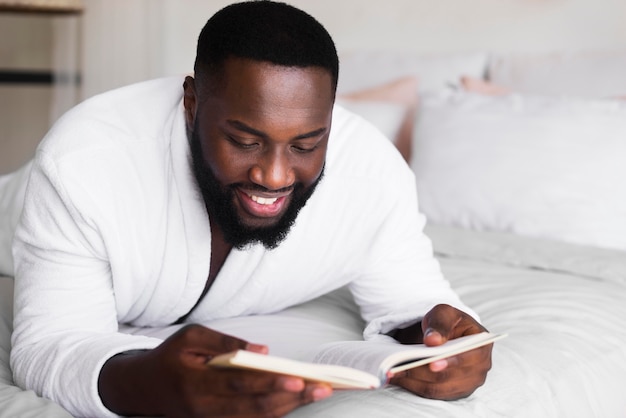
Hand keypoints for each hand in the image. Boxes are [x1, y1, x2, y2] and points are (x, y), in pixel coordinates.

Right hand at [98, 324, 331, 416]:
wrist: (143, 388)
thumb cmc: (170, 356)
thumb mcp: (191, 337)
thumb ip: (225, 342)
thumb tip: (261, 351)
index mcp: (196, 384)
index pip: (239, 385)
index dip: (269, 384)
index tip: (298, 379)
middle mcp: (204, 408)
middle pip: (253, 408)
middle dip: (290, 400)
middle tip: (321, 389)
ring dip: (287, 408)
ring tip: (317, 393)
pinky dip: (274, 413)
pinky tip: (295, 401)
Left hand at [389, 304, 491, 399]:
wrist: (447, 334)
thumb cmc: (448, 322)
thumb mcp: (444, 313)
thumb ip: (440, 323)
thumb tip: (432, 341)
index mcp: (481, 346)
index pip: (468, 357)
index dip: (451, 362)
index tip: (432, 363)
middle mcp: (478, 369)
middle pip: (449, 376)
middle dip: (422, 372)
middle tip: (401, 367)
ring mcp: (466, 383)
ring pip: (437, 388)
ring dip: (413, 381)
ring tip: (393, 372)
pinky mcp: (452, 391)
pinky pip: (431, 393)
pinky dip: (412, 386)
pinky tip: (397, 377)